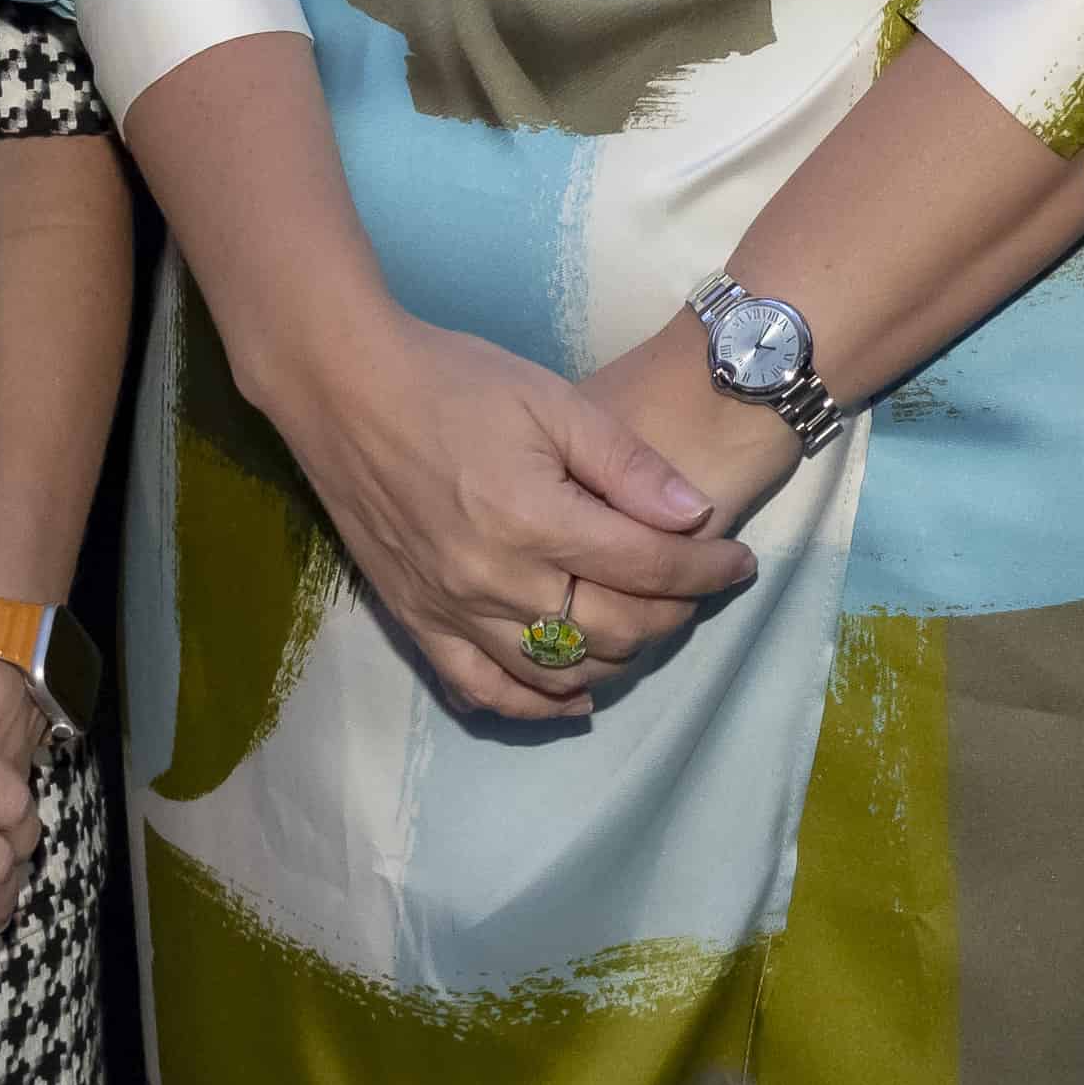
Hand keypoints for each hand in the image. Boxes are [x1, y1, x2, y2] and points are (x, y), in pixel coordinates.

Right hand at [265, 307, 759, 722]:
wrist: (345, 388)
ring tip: (647, 626)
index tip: (738, 563)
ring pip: (556, 672)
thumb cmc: (454, 380)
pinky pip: (483, 691)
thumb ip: (626, 463)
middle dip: (673, 613)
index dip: (705, 571)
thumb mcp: (551, 399)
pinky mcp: (416, 622)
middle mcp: (493, 580)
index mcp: (533, 518)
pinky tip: (573, 695)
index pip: (645, 568)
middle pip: (611, 628)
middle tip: (697, 588)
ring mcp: (450, 611)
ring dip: (617, 659)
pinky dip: (535, 704)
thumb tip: (696, 515)